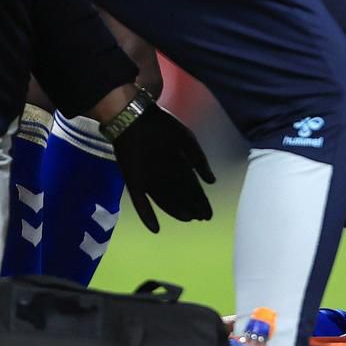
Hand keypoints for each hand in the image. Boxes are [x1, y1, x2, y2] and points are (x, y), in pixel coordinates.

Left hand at [110, 100, 214, 233]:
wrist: (134, 117)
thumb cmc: (163, 125)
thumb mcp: (187, 139)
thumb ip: (200, 160)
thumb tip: (212, 182)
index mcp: (177, 162)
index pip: (191, 185)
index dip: (200, 198)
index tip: (208, 212)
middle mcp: (164, 173)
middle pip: (180, 194)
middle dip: (192, 206)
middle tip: (203, 219)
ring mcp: (148, 178)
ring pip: (165, 200)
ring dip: (176, 211)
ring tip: (188, 219)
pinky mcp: (133, 182)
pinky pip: (140, 202)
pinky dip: (147, 215)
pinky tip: (155, 228)